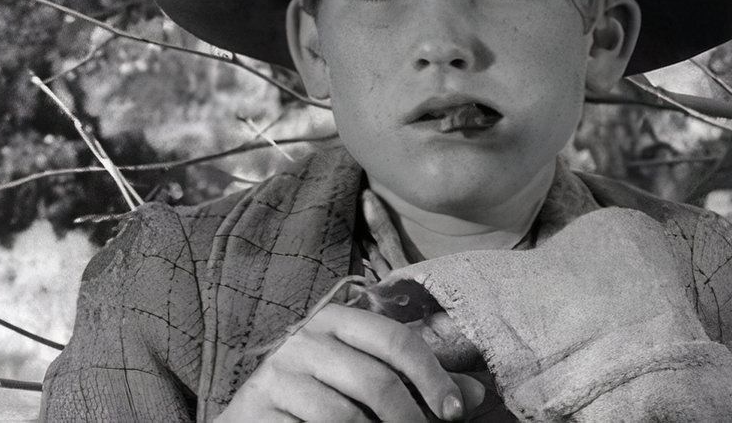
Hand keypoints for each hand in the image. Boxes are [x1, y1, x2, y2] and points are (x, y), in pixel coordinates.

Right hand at [218, 302, 479, 421]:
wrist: (254, 420)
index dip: (433, 377)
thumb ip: (419, 386)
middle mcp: (304, 337)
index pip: (396, 339)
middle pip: (375, 380)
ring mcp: (277, 374)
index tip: (454, 413)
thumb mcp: (369, 383)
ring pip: (344, 415)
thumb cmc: (320, 398)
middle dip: (411, 419)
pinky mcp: (257, 409)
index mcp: (336, 319)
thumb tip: (477, 394)